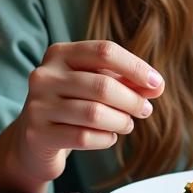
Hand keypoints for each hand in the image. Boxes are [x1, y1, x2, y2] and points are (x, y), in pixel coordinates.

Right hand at [3, 40, 163, 189]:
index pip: (104, 51)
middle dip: (132, 99)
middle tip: (146, 110)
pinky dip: (105, 138)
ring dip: (121, 120)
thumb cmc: (73, 104)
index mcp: (60, 53)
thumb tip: (157, 85)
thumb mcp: (97, 85)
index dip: (135, 67)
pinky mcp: (38, 134)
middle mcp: (44, 75)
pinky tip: (110, 137)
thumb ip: (126, 81)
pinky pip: (83, 137)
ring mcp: (38, 105)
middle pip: (102, 84)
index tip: (157, 84)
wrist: (34, 140)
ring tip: (128, 124)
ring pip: (94, 113)